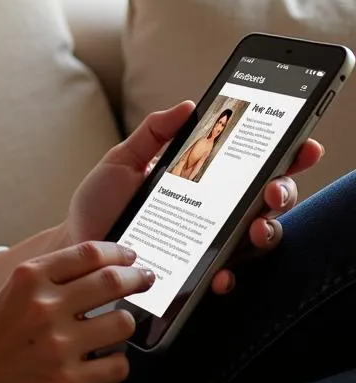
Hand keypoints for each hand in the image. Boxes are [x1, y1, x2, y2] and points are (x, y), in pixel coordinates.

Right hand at [0, 242, 152, 382]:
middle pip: (112, 281)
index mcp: (29, 278)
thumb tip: (97, 264)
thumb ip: (48, 278)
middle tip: (146, 280)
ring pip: (123, 323)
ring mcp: (57, 346)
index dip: (118, 252)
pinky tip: (104, 360)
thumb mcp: (10, 293)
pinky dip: (117, 362)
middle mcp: (44, 306)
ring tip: (116, 327)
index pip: (89, 253)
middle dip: (138, 278)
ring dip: (125, 323)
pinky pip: (117, 366)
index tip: (131, 257)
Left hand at [60, 100, 324, 294]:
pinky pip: (222, 276)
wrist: (78, 246)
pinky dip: (226, 275)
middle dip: (281, 192)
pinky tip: (221, 272)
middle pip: (265, 201)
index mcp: (202, 180)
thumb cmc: (101, 202)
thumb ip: (153, 133)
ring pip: (255, 240)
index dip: (286, 156)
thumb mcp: (123, 160)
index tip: (304, 145)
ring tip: (257, 228)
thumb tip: (188, 105)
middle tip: (273, 189)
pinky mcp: (194, 275)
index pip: (252, 166)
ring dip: (265, 232)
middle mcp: (214, 213)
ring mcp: (208, 245)